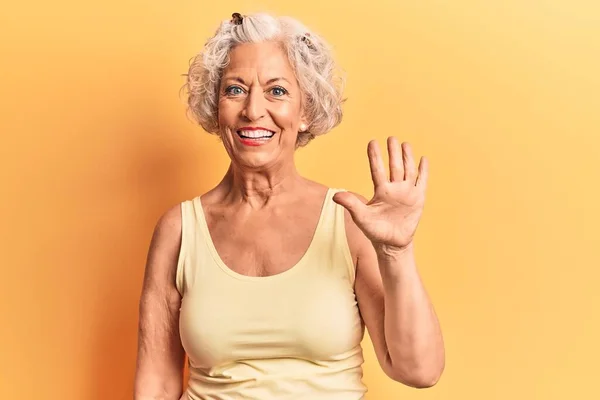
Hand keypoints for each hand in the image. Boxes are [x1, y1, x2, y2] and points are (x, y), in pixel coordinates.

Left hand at [333, 137, 427, 252]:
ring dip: (407, 158)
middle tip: (391, 137)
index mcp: (380, 190)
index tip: (372, 142)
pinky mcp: (418, 199)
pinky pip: (421, 182)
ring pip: (408, 171)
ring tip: (405, 144)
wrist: (392, 244)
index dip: (375, 156)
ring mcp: (406, 192)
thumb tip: (334, 195)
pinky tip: (423, 159)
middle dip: (393, 152)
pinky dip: (423, 171)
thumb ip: (351, 204)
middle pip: (394, 166)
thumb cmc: (375, 230)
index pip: (377, 170)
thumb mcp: (361, 217)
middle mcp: (394, 188)